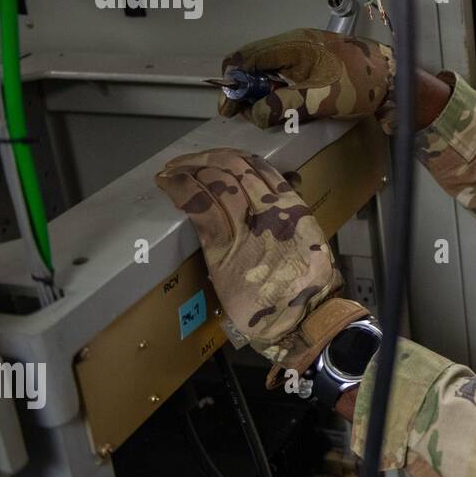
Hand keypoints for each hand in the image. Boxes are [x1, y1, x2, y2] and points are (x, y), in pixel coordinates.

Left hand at [155, 148, 351, 381]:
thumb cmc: (306, 287)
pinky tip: (167, 183)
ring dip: (188, 169)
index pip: (259, 167)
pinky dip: (180, 190)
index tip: (214, 159)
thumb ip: (290, 223)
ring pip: (215, 181)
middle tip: (185, 161)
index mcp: (292, 208)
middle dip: (205, 158)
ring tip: (172, 169)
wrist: (302, 318)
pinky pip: (200, 207)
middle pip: (233, 166)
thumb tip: (273, 208)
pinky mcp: (224, 247)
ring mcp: (248, 225)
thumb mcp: (308, 244)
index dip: (231, 157)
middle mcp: (271, 209)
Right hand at [218, 28, 395, 129]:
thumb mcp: (322, 98)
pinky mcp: (312, 64)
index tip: (230, 107)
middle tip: (243, 115)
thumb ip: (286, 105)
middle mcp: (294, 44)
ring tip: (261, 115)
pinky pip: (283, 75)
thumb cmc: (363, 83)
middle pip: (253, 64)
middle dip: (244, 90)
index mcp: (293, 44)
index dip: (233, 82)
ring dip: (260, 93)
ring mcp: (303, 53)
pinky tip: (280, 108)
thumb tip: (256, 114)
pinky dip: (276, 91)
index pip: (247, 57)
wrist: (396, 78)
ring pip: (267, 71)